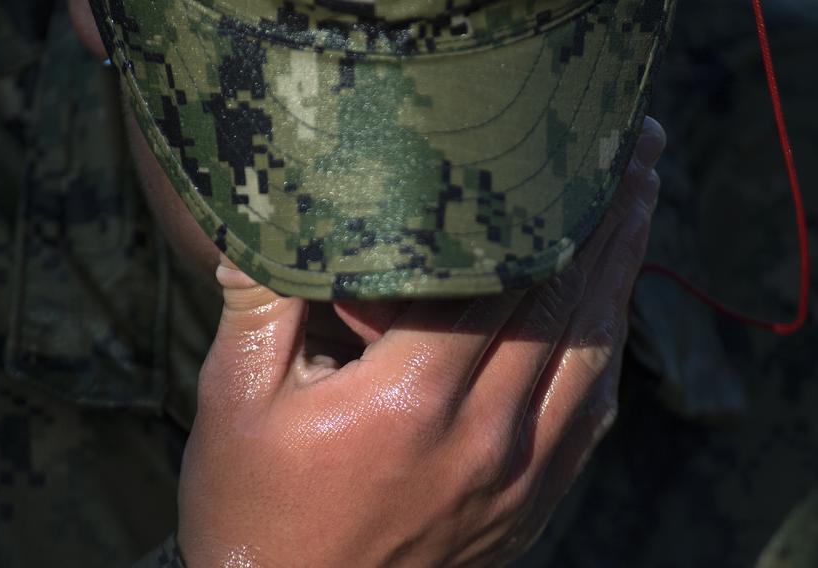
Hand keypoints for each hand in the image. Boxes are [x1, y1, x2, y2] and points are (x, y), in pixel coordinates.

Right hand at [177, 118, 666, 566]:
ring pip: (594, 355)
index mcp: (410, 399)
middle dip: (604, 219)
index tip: (561, 147)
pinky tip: (608, 315)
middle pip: (566, 304)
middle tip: (632, 148)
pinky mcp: (528, 507)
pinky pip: (590, 418)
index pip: (498, 276)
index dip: (536, 204)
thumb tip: (261, 224)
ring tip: (637, 208)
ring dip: (621, 275)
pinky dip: (606, 354)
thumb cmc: (254, 508)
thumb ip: (259, 303)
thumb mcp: (236, 398)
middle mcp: (484, 437)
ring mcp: (518, 478)